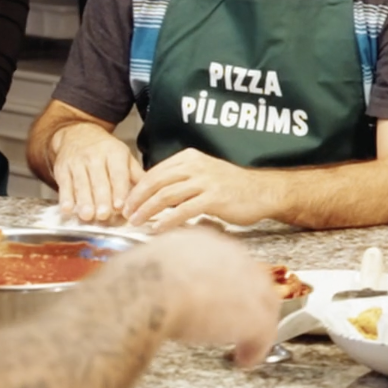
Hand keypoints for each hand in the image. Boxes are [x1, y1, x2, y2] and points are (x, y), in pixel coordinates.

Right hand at [50, 121, 141, 225]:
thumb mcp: (124, 157)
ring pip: (81, 183)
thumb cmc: (105, 150)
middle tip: (104, 215)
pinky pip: (64, 184)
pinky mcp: (62, 168)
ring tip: (87, 215)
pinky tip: (67, 209)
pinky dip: (65, 197)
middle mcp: (95, 156)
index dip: (119, 190)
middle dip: (101, 199)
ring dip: (84, 201)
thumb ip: (136, 176)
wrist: (76, 133)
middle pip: (99, 180)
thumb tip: (152, 194)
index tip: (120, 206)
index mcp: (114, 153)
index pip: (118, 173)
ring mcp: (77, 162)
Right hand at [117, 226, 279, 366]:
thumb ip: (153, 274)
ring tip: (245, 345)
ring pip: (263, 305)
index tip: (217, 297)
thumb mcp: (142, 267)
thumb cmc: (135, 282)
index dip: (224, 282)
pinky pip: (263, 333)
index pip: (225, 260)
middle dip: (246, 302)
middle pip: (252, 280)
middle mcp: (230, 256)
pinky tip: (244, 359)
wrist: (148, 289)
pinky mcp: (253, 315)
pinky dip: (254, 349)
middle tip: (236, 322)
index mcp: (202, 242)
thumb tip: (142, 286)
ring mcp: (247, 284)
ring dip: (254, 327)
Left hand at [125, 148, 276, 229]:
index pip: (155, 171)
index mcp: (190, 158)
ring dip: (148, 210)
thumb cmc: (233, 187)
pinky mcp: (214, 198)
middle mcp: (196, 166)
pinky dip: (167, 221)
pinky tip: (158, 230)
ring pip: (166, 195)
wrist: (263, 192)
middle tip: (125, 214)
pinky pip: (184, 210)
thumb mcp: (204, 175)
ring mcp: (205, 181)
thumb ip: (182, 181)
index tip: (127, 202)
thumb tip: (154, 196)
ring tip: (136, 222)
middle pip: (156, 182)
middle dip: (137, 199)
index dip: (138, 188)